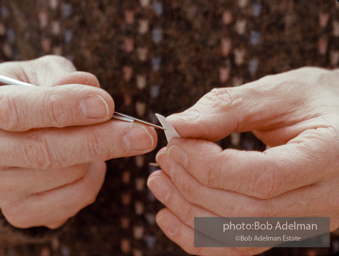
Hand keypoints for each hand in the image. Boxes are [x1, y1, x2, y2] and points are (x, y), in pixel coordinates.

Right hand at [0, 56, 156, 228]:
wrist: (9, 134)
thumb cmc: (28, 96)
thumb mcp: (38, 72)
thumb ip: (62, 75)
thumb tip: (91, 90)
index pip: (19, 110)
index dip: (65, 107)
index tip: (106, 106)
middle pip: (45, 151)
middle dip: (101, 141)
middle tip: (142, 135)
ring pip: (64, 177)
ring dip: (96, 158)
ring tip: (99, 139)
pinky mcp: (18, 211)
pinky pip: (70, 202)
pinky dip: (92, 181)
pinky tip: (90, 164)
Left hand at [148, 67, 338, 254]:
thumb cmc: (312, 101)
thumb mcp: (277, 92)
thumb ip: (227, 107)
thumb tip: (177, 125)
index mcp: (329, 157)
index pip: (263, 178)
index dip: (209, 166)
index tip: (176, 145)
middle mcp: (326, 199)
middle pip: (248, 212)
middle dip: (194, 187)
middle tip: (164, 161)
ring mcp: (308, 221)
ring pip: (240, 236)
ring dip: (189, 214)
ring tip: (159, 183)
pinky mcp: (286, 228)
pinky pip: (241, 246)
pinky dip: (200, 238)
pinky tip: (170, 217)